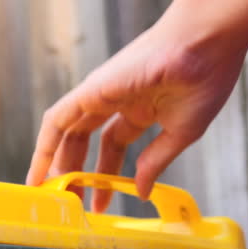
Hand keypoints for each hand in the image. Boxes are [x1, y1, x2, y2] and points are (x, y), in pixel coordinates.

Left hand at [25, 0, 247, 211]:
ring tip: (47, 193)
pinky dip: (46, 144)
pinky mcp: (91, 89)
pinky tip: (41, 168)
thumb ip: (157, 161)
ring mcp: (101, 93)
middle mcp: (116, 100)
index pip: (113, 146)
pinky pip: (59, 119)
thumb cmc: (204, 78)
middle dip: (76, 172)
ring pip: (66, 131)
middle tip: (70, 204)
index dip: (106, 177)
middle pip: (84, 141)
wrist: (206, 43)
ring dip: (54, 162)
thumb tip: (142, 191)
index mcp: (141, 108)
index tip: (100, 204)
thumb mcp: (181, 132)